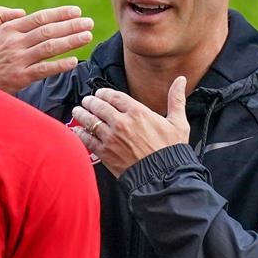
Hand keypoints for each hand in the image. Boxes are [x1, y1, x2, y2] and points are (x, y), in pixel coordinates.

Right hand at [0, 5, 92, 92]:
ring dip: (70, 41)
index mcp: (9, 29)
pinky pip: (44, 70)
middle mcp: (16, 42)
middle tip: (89, 22)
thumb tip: (23, 12)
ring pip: (49, 48)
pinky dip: (59, 65)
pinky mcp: (21, 77)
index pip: (39, 18)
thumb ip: (2, 15)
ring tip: (87, 36)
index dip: (60, 14)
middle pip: (48, 31)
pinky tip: (73, 61)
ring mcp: (19, 60)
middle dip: (71, 26)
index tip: (76, 11)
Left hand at [71, 77, 188, 177]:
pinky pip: (87, 139)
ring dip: (81, 114)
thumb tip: (181, 80)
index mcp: (138, 112)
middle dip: (90, 101)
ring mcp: (111, 138)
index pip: (114, 96)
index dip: (104, 93)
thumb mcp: (178, 122)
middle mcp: (121, 122)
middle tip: (86, 101)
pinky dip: (80, 133)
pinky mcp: (105, 153)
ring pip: (90, 121)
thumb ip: (176, 99)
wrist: (163, 177)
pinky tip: (77, 131)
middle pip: (98, 106)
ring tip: (78, 111)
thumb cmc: (171, 151)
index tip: (100, 93)